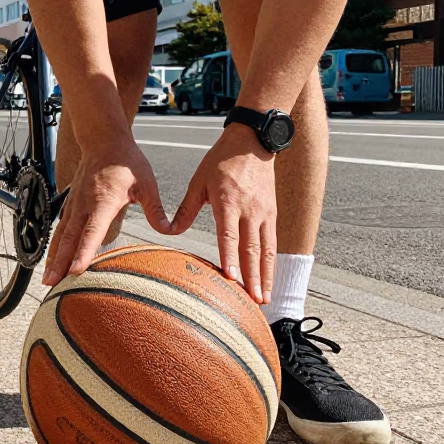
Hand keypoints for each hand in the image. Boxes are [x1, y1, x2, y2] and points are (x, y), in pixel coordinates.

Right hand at [43, 138, 170, 285]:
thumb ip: (155, 209)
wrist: (103, 140)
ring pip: (61, 235)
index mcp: (103, 201)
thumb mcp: (147, 183)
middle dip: (60, 262)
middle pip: (69, 238)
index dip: (83, 252)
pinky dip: (54, 245)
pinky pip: (60, 228)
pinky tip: (51, 259)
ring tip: (47, 279)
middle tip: (52, 284)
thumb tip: (169, 230)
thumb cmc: (126, 161)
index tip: (75, 270)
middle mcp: (84, 205)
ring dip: (53, 257)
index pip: (92, 231)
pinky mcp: (71, 203)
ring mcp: (75, 204)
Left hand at [171, 124, 276, 304]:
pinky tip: (269, 279)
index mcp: (228, 202)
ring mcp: (264, 213)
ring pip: (266, 250)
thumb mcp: (198, 181)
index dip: (230, 258)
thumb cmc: (220, 161)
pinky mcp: (272, 214)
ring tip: (264, 299)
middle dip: (252, 277)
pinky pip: (272, 243)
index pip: (229, 235)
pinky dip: (271, 264)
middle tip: (254, 301)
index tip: (231, 279)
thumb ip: (186, 209)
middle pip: (251, 249)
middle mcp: (249, 211)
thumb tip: (171, 231)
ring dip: (266, 276)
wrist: (253, 142)